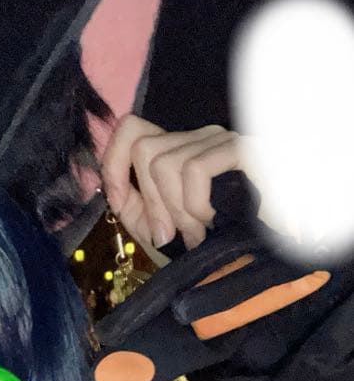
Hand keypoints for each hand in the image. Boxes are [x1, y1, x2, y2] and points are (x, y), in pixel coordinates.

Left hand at [101, 115, 249, 249]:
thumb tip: (113, 188)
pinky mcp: (244, 151)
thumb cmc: (216, 239)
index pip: (130, 128)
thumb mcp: (163, 224)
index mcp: (181, 149)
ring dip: (177, 212)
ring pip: (165, 165)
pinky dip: (194, 205)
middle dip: (150, 202)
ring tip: (197, 233)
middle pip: (144, 150)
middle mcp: (201, 137)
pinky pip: (194, 170)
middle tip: (169, 235)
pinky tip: (211, 222)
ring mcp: (223, 141)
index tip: (119, 201)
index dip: (113, 163)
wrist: (267, 252)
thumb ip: (133, 205)